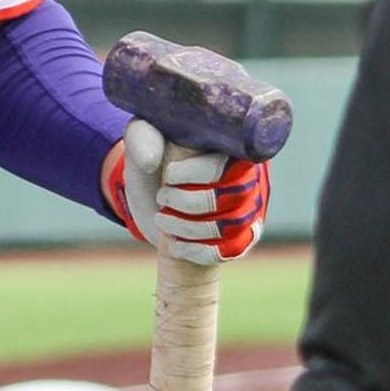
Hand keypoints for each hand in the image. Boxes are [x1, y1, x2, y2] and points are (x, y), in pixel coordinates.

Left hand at [105, 120, 269, 265]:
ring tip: (163, 219)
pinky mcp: (243, 237)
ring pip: (227, 227)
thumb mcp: (140, 140)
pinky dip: (198, 251)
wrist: (152, 194)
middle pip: (226, 197)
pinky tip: (175, 245)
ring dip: (186, 228)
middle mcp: (247, 177)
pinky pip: (232, 250)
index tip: (168, 175)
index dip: (193, 173)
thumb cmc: (153, 158)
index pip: (225, 163)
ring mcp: (249, 209)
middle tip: (161, 197)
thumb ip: (141, 139)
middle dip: (184, 202)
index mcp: (228, 146)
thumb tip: (151, 160)